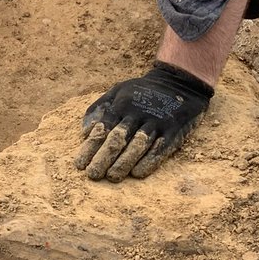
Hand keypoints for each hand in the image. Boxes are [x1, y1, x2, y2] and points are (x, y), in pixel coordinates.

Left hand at [75, 61, 213, 181]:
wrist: (178, 82)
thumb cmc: (141, 91)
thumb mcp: (118, 91)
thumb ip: (99, 108)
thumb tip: (84, 132)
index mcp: (121, 106)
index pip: (102, 129)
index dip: (90, 148)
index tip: (80, 165)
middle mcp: (137, 114)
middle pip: (118, 139)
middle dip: (104, 158)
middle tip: (93, 175)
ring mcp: (156, 122)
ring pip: (138, 145)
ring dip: (124, 162)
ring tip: (112, 177)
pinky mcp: (173, 130)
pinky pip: (161, 147)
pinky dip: (149, 161)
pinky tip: (138, 173)